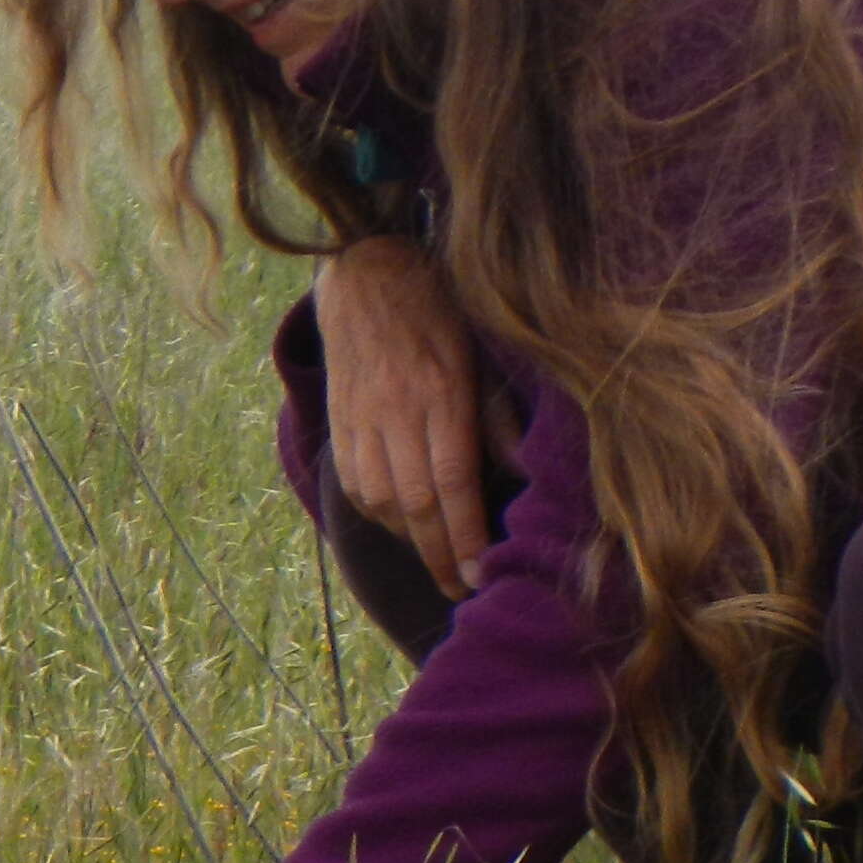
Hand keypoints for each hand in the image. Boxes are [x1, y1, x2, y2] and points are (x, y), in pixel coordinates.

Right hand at [318, 234, 490, 598]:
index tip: (483, 572)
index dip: (467, 533)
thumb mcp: (482, 347)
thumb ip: (499, 411)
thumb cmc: (437, 306)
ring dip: (411, 540)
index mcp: (440, 390)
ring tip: (439, 562)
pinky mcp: (340, 420)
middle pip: (416, 502)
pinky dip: (380, 514)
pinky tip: (402, 524)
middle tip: (462, 590)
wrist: (363, 272)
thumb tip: (521, 470)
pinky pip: (357, 482)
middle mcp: (397, 410)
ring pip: (382, 499)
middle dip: (440, 555)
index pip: (453, 479)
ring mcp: (362, 418)